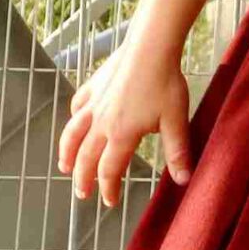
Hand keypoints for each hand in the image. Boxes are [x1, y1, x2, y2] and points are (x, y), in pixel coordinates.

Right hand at [58, 33, 191, 206]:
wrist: (151, 47)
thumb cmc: (165, 83)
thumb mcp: (176, 120)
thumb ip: (177, 152)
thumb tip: (183, 180)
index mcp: (121, 134)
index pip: (109, 170)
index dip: (108, 189)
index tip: (109, 202)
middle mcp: (101, 122)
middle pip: (86, 157)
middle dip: (83, 178)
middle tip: (82, 193)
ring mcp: (94, 103)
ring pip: (73, 134)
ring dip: (67, 153)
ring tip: (65, 167)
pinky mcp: (93, 85)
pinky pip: (78, 106)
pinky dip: (74, 118)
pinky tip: (75, 121)